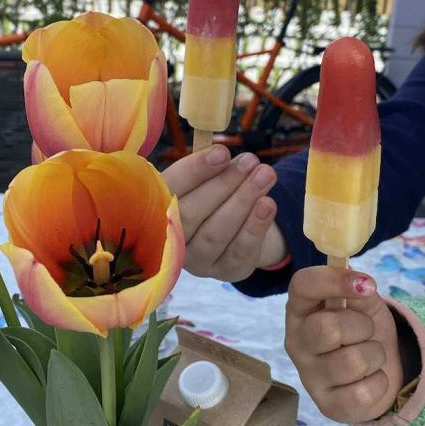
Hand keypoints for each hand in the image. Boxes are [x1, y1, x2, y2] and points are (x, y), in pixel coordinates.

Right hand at [162, 145, 277, 280]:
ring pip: (215, 232)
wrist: (236, 232)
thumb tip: (221, 154)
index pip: (169, 188)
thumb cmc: (213, 196)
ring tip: (265, 175)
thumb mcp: (206, 179)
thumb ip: (209, 166)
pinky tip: (268, 203)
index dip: (194, 171)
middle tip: (250, 161)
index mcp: (156, 208)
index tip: (222, 153)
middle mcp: (169, 240)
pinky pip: (239, 250)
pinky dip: (255, 226)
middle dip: (223, 184)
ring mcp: (196, 261)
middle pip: (191, 213)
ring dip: (242, 201)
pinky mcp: (225, 272)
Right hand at [285, 266, 403, 423]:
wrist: (376, 372)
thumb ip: (360, 292)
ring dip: (375, 355)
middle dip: (362, 326)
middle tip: (366, 331)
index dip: (333, 280)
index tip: (366, 284)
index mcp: (300, 311)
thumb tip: (362, 284)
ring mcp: (309, 377)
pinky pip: (363, 392)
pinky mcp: (327, 406)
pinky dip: (379, 382)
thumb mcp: (364, 305)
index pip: (302, 285)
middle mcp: (296, 343)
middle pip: (328, 327)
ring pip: (353, 361)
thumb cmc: (362, 331)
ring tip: (369, 356)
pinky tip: (369, 380)